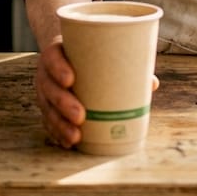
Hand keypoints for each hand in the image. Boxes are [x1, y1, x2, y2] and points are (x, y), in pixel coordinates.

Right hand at [34, 36, 161, 149]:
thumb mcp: (99, 51)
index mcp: (57, 52)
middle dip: (63, 103)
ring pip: (48, 108)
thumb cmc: (87, 53)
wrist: (66, 53)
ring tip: (76, 137)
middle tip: (81, 116)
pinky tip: (67, 143)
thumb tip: (151, 83)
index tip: (71, 80)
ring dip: (60, 124)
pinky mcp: (47, 106)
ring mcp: (45, 91)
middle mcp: (46, 72)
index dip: (58, 68)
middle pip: (49, 88)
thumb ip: (124, 64)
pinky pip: (48, 121)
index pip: (52, 57)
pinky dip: (58, 133)